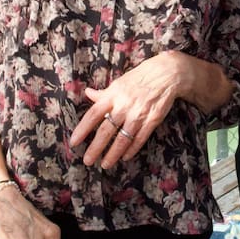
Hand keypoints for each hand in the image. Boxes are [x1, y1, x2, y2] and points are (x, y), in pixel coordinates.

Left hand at [70, 51, 191, 168]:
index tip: (74, 142)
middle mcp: (124, 105)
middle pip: (106, 130)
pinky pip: (140, 138)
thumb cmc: (139, 78)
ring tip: (105, 164)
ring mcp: (139, 114)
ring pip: (123, 138)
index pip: (93, 114)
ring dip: (113, 154)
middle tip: (87, 160)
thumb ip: (104, 93)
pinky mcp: (152, 119)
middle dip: (96, 148)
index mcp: (113, 95)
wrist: (166, 74)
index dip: (82, 129)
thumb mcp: (119, 83)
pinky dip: (132, 149)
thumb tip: (88, 93)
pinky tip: (125, 157)